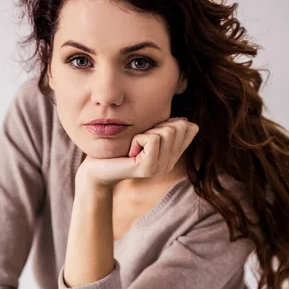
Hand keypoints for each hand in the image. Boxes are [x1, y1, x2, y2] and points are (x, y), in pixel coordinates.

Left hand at [76, 116, 198, 187]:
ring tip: (135, 147)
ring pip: (166, 132)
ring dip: (146, 132)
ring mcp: (161, 167)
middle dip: (157, 126)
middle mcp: (170, 163)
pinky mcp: (149, 169)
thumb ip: (165, 127)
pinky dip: (138, 139)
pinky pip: (153, 139)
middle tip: (140, 141)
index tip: (151, 133)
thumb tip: (184, 120)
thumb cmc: (119, 147)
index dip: (170, 122)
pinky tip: (131, 151)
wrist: (97, 169)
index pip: (190, 128)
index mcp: (173, 154)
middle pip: (179, 126)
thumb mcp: (146, 133)